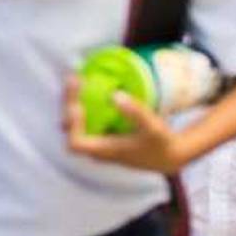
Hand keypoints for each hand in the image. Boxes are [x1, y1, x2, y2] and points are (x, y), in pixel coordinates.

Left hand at [64, 77, 186, 172]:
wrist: (167, 155)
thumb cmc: (160, 144)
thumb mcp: (153, 127)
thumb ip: (135, 112)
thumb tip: (114, 94)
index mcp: (104, 151)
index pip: (75, 143)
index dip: (73, 125)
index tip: (79, 105)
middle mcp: (96, 148)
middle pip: (68, 127)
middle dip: (68, 103)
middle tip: (74, 79)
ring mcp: (97, 141)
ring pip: (73, 122)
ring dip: (72, 101)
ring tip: (76, 80)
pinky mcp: (102, 134)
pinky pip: (85, 118)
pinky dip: (83, 102)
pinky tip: (87, 86)